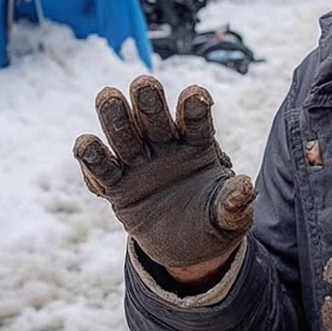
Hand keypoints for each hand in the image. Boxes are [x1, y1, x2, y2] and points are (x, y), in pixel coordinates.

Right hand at [73, 75, 255, 272]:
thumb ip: (235, 203)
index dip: (195, 108)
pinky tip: (86, 144)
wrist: (189, 246)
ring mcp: (139, 164)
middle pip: (155, 119)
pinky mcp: (118, 187)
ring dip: (116, 117)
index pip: (196, 122)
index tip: (195, 94)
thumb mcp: (231, 217)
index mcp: (198, 145)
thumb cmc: (214, 220)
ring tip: (108, 96)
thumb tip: (245, 187)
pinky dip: (93, 158)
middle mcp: (165, 147)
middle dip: (149, 101)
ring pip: (125, 136)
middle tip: (144, 83)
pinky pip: (104, 170)